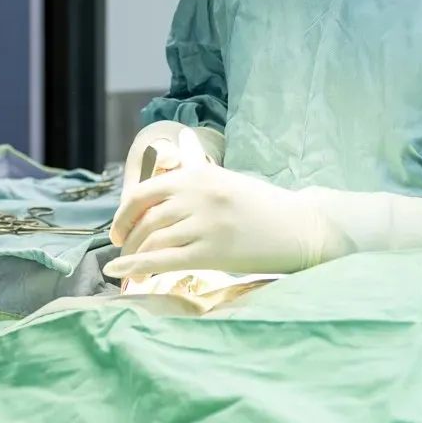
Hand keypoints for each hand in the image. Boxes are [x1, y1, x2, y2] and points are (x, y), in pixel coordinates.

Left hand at [107, 167, 421, 280]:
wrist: (301, 228)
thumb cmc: (264, 206)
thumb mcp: (227, 180)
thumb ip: (195, 172)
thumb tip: (177, 147)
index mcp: (200, 174)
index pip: (145, 192)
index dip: (124, 213)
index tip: (120, 229)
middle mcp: (199, 195)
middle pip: (145, 219)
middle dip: (127, 239)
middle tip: (124, 253)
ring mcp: (206, 223)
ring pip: (152, 241)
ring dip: (134, 257)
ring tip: (130, 269)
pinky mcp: (213, 251)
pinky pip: (165, 260)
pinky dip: (138, 268)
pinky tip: (124, 275)